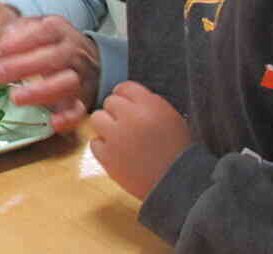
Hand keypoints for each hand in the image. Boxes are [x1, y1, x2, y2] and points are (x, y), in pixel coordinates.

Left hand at [0, 16, 100, 132]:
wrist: (85, 58)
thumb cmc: (48, 44)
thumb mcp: (33, 28)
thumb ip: (14, 31)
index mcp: (58, 29)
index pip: (40, 33)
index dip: (15, 44)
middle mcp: (72, 50)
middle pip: (51, 58)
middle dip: (20, 67)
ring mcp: (80, 75)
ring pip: (67, 83)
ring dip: (40, 91)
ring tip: (14, 98)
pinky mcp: (83, 99)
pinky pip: (80, 110)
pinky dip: (68, 117)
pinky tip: (52, 122)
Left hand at [90, 81, 191, 199]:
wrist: (179, 184)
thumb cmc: (178, 151)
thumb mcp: (171, 118)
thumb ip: (149, 104)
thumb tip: (127, 96)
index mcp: (150, 105)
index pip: (125, 87)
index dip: (125, 96)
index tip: (127, 106)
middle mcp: (131, 117)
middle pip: (110, 102)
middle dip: (117, 112)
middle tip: (127, 126)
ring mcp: (116, 137)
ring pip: (97, 118)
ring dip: (106, 126)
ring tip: (119, 138)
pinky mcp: (108, 157)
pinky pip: (94, 142)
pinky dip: (103, 147)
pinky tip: (117, 153)